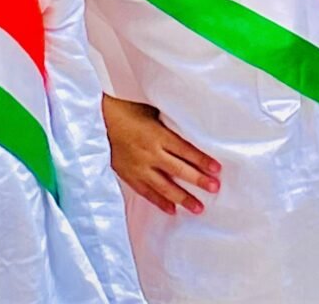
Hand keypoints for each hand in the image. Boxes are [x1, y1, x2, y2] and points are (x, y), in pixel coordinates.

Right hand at [102, 97, 220, 214]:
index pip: (185, 150)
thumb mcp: (152, 110)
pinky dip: (160, 202)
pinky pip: (147, 192)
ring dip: (182, 197)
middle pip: (179, 170)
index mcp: (158, 134)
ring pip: (164, 186)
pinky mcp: (129, 175)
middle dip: (198, 180)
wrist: (101, 119)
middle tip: (215, 188)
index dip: (202, 160)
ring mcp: (139, 167)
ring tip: (198, 208)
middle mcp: (150, 153)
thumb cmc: (130, 109)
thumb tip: (191, 126)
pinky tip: (172, 210)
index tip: (217, 169)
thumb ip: (170, 122)